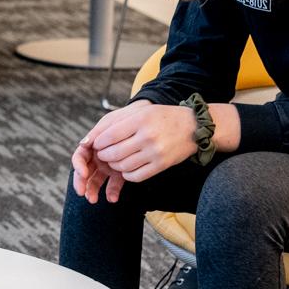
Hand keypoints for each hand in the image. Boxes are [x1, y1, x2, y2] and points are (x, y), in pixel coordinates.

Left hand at [73, 100, 200, 202]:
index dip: (99, 142)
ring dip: (114, 166)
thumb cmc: (164, 117)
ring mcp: (155, 152)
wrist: (194, 127)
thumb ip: (119, 122)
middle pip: (115, 153)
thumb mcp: (142, 112)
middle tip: (103, 154)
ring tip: (114, 160)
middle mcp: (148, 136)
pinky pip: (136, 176)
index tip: (97, 144)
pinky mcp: (161, 165)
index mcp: (141, 120)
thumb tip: (94, 137)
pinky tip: (127, 169)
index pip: (110, 135)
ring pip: (123, 166)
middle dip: (104, 156)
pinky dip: (127, 175)